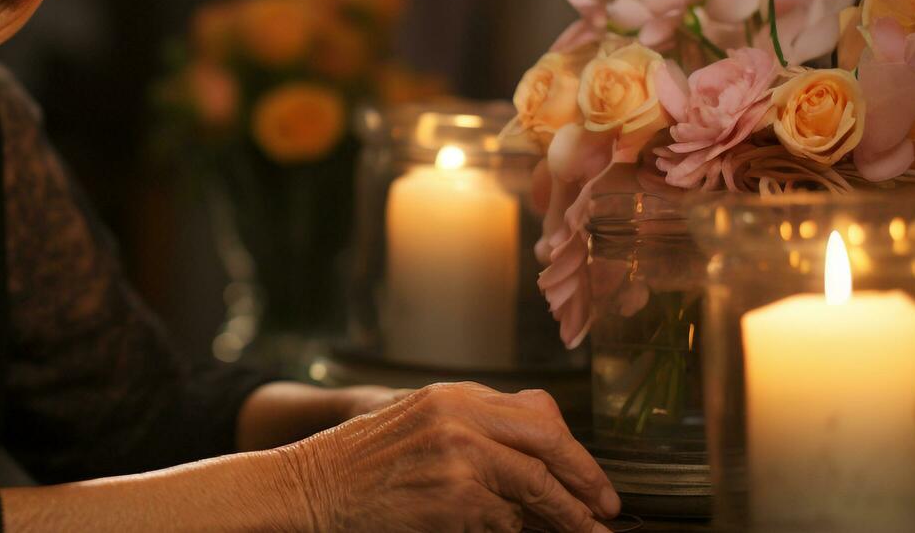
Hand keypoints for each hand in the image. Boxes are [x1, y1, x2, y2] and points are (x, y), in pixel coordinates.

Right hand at [280, 382, 618, 532]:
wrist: (310, 487)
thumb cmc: (361, 464)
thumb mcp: (419, 425)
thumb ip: (474, 432)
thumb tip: (538, 465)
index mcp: (454, 396)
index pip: (538, 412)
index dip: (573, 449)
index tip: (591, 480)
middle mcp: (460, 418)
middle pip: (550, 441)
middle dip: (585, 480)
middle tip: (605, 511)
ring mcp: (458, 457)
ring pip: (536, 488)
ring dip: (564, 518)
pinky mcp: (453, 499)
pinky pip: (504, 522)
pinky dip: (512, 532)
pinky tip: (506, 532)